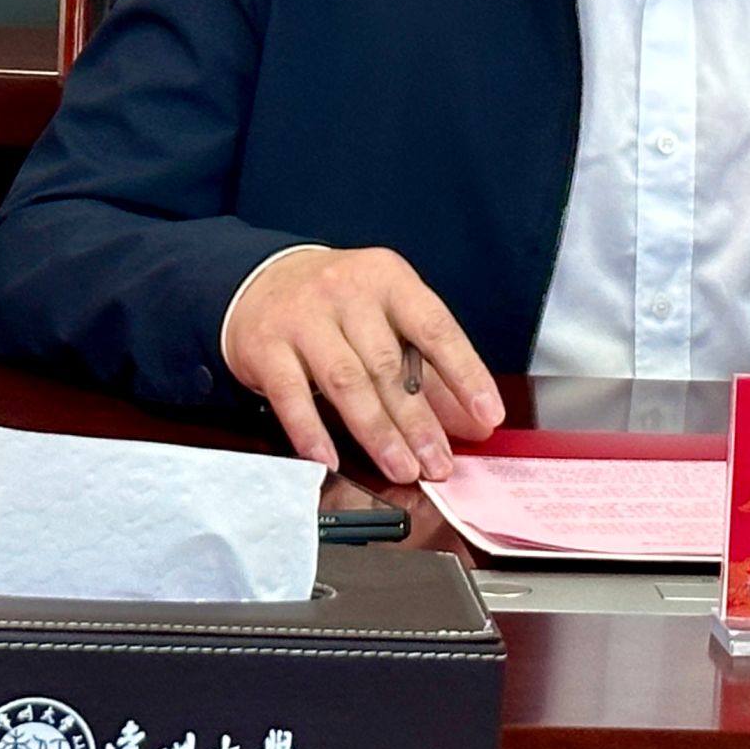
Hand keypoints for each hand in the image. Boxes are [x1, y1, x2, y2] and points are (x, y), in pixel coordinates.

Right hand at [221, 246, 503, 482]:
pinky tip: (330, 461)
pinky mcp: (266, 347)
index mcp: (389, 280)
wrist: (262, 280)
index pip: (435, 328)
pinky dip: (312, 432)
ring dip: (377, 432)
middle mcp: (347, 293)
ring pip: (346, 382)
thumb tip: (473, 420)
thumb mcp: (388, 318)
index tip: (487, 413)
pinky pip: (291, 395)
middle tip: (439, 463)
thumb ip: (430, 368)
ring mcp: (304, 318)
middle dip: (419, 421)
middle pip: (389, 365)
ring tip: (401, 468)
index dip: (465, 373)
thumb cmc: (338, 303)